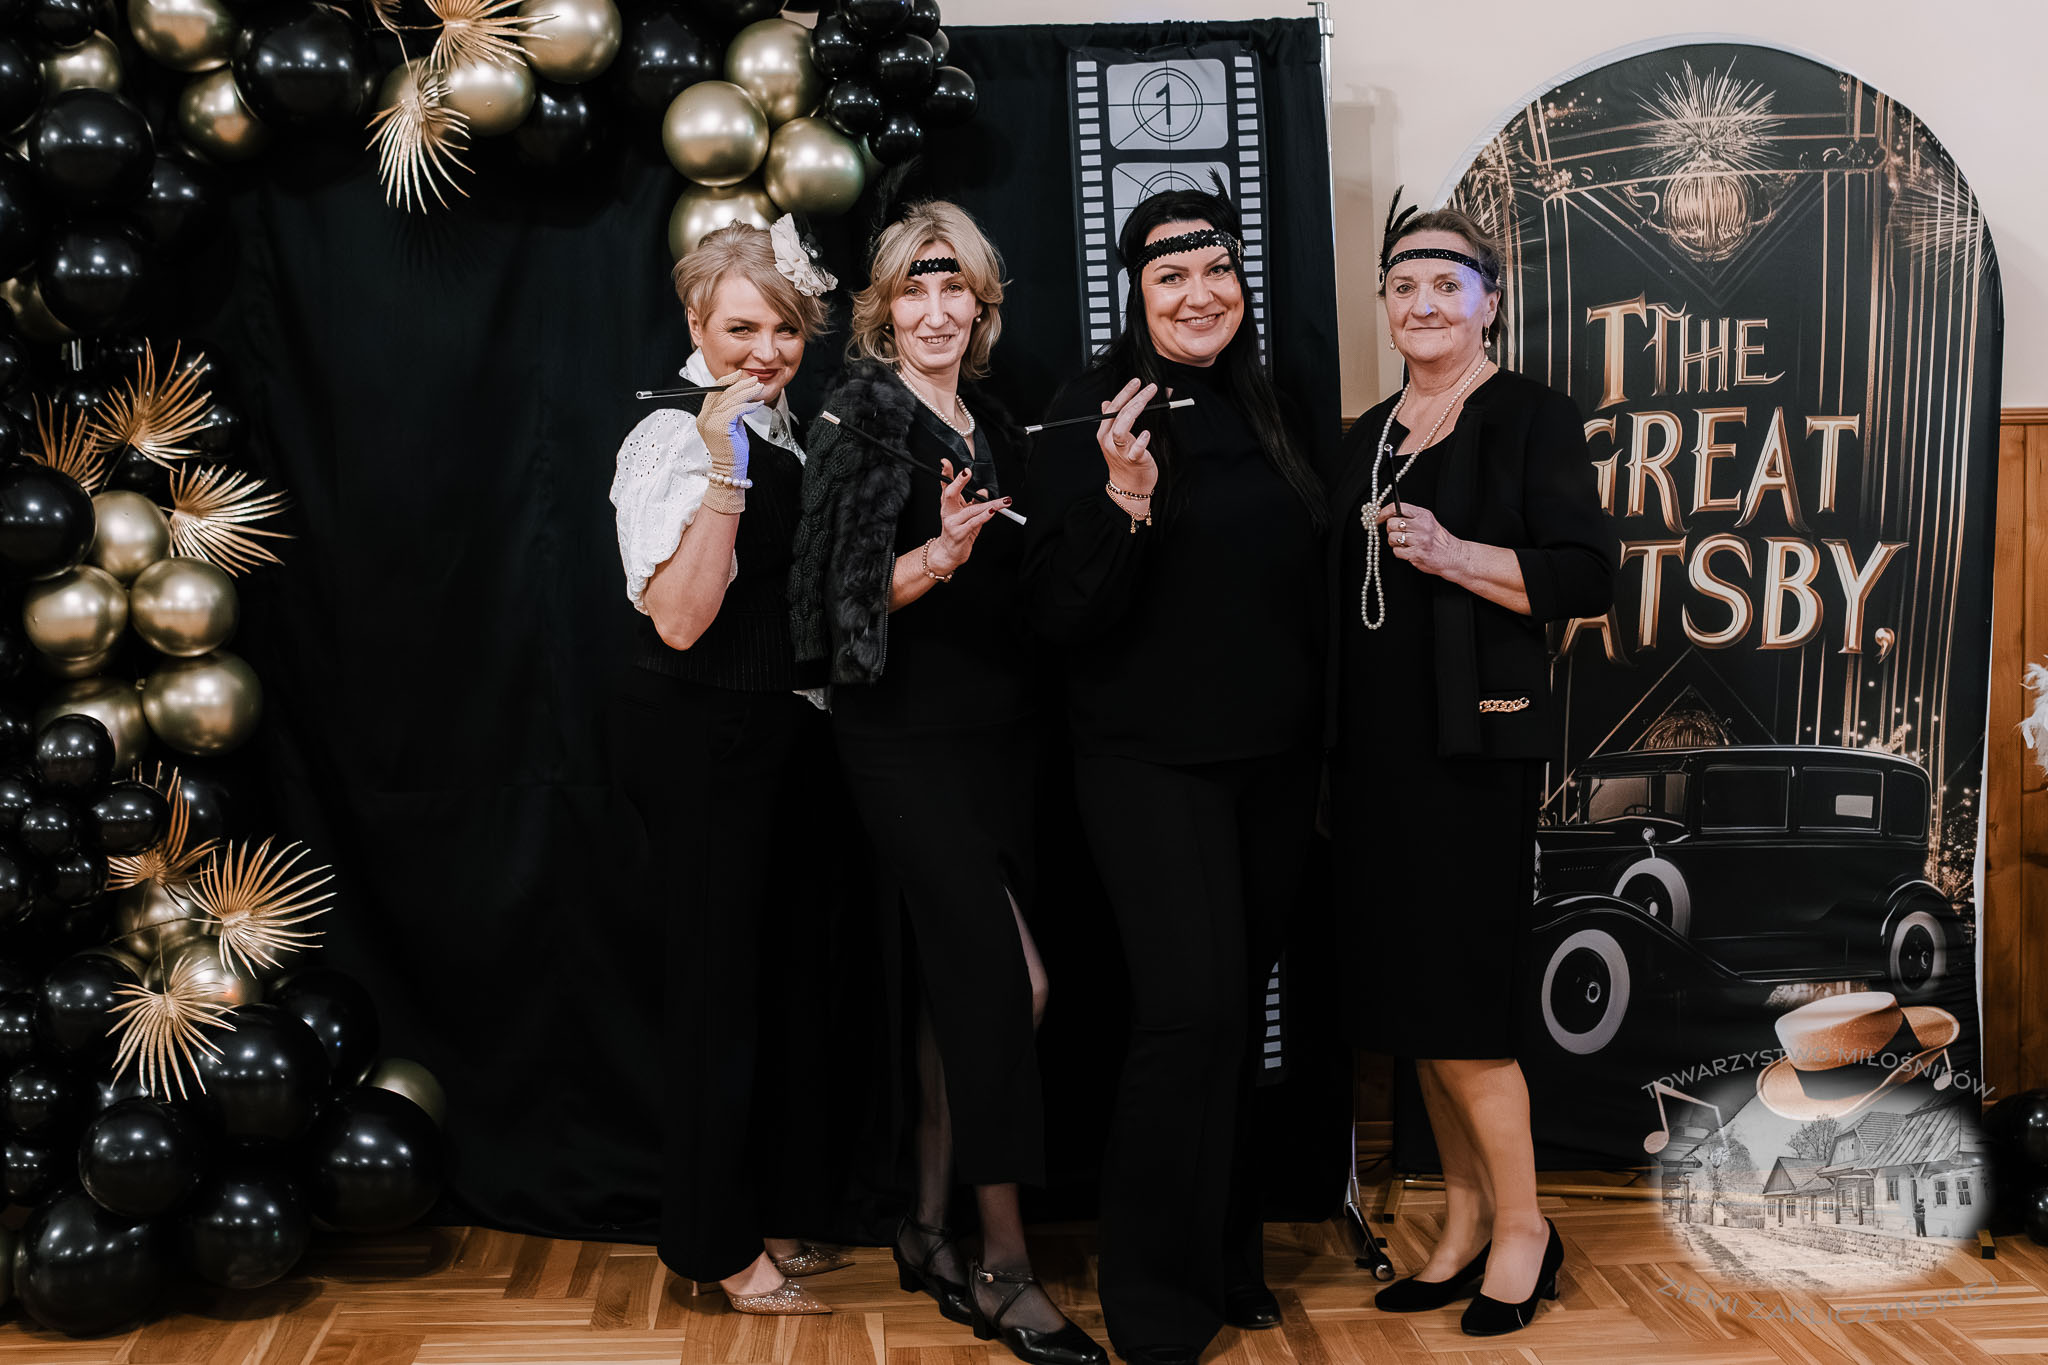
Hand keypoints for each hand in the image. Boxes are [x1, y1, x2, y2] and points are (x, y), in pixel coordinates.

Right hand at [699, 369, 764, 478]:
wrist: (730, 468)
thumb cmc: (732, 450)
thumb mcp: (731, 426)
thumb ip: (732, 411)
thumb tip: (742, 396)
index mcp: (704, 416)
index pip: (713, 392)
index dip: (726, 381)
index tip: (739, 375)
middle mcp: (705, 417)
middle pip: (723, 393)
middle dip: (740, 384)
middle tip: (754, 380)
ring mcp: (711, 422)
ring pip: (731, 399)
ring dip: (748, 392)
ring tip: (759, 389)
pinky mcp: (721, 426)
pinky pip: (737, 409)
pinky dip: (749, 405)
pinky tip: (758, 404)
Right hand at [926, 458, 1010, 575]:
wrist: (948, 553)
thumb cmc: (958, 532)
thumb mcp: (966, 514)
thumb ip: (975, 502)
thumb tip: (984, 492)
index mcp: (948, 504)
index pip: (945, 485)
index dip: (946, 473)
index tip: (945, 462)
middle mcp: (947, 512)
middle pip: (950, 494)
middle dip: (958, 482)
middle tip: (966, 472)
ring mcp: (952, 523)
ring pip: (971, 509)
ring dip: (990, 504)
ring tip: (1004, 501)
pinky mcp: (959, 534)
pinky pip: (974, 523)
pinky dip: (985, 516)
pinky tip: (993, 511)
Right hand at [1095, 378, 1158, 495]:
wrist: (1128, 487)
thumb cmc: (1126, 461)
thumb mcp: (1119, 438)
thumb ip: (1118, 418)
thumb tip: (1116, 400)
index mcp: (1105, 432)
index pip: (1113, 407)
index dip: (1125, 393)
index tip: (1136, 381)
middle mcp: (1109, 440)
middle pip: (1119, 414)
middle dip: (1134, 397)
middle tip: (1150, 387)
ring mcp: (1120, 451)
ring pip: (1122, 429)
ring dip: (1134, 412)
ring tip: (1146, 400)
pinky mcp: (1133, 461)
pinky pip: (1135, 450)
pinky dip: (1140, 441)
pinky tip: (1147, 433)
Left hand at [1374, 503, 1463, 578]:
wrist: (1452, 556)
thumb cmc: (1438, 539)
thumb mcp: (1428, 521)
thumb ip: (1411, 517)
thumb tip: (1388, 514)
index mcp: (1423, 515)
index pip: (1398, 507)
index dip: (1384, 512)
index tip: (1379, 517)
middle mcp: (1422, 526)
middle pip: (1391, 524)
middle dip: (1390, 530)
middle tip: (1397, 533)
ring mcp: (1419, 540)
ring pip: (1392, 538)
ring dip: (1394, 542)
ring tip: (1405, 543)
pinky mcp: (1416, 554)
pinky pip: (1396, 551)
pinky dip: (1399, 552)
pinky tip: (1408, 551)